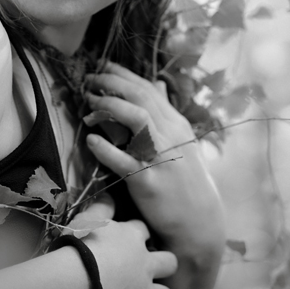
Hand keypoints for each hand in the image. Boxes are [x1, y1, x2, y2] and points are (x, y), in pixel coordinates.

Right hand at [79, 194, 176, 288]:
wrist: (77, 280)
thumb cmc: (82, 245)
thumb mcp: (89, 219)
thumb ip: (102, 207)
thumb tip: (108, 195)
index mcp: (133, 237)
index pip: (144, 230)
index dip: (138, 233)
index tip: (129, 237)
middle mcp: (144, 263)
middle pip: (169, 262)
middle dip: (163, 262)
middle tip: (148, 265)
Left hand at [84, 62, 223, 253]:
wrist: (200, 221)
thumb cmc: (186, 178)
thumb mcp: (182, 140)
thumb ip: (166, 111)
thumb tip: (157, 82)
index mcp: (176, 123)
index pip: (148, 89)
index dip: (124, 75)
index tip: (103, 67)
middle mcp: (170, 134)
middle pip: (140, 97)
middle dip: (112, 83)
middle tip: (89, 79)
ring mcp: (160, 157)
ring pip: (136, 118)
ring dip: (110, 105)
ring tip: (89, 102)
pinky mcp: (149, 182)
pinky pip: (125, 161)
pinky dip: (106, 149)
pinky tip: (91, 141)